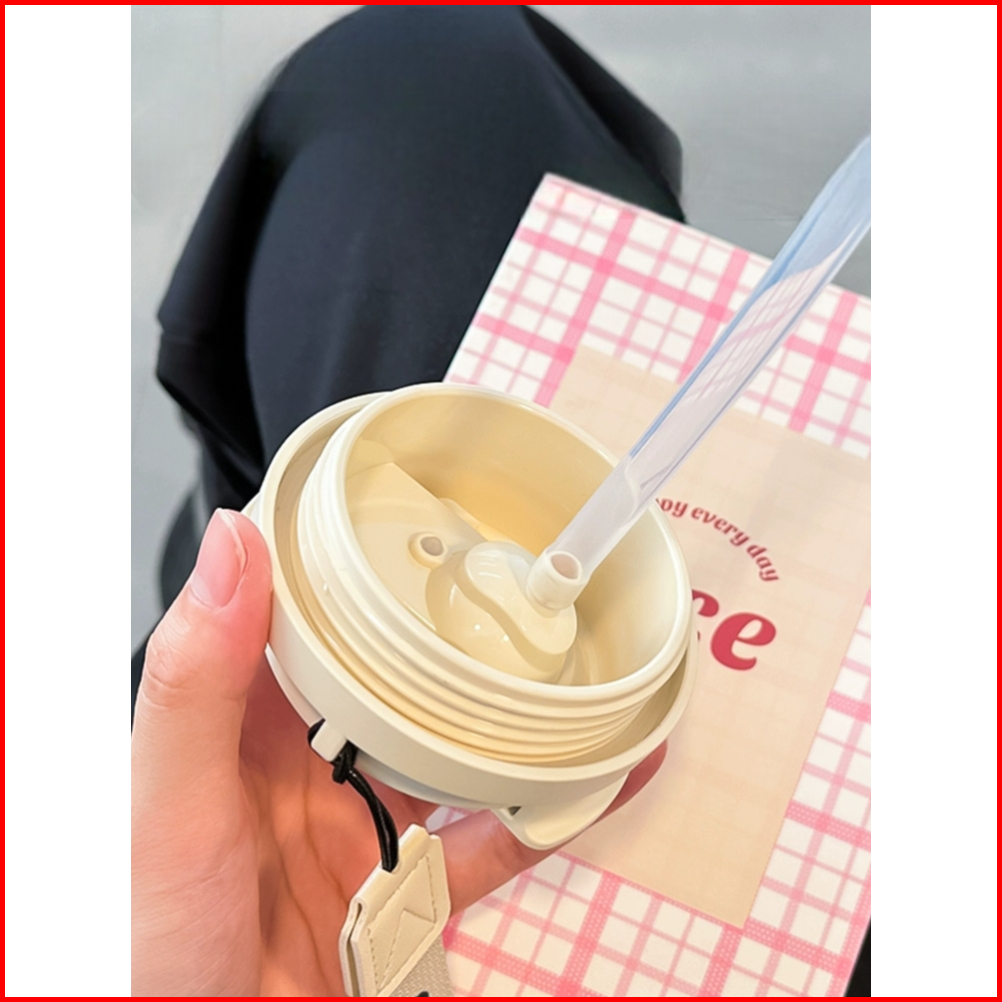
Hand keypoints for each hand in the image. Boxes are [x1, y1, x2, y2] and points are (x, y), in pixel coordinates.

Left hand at [132, 510, 665, 995]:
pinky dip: (548, 811)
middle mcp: (309, 758)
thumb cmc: (158, 944)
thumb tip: (231, 545)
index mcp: (245, 717)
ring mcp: (364, 819)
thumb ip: (196, 684)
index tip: (406, 503)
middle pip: (396, 672)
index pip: (304, 611)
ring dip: (512, 712)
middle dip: (451, 628)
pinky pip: (493, 837)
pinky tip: (597, 778)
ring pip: (454, 745)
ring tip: (572, 662)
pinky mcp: (408, 884)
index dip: (349, 558)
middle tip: (517, 575)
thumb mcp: (171, 805)